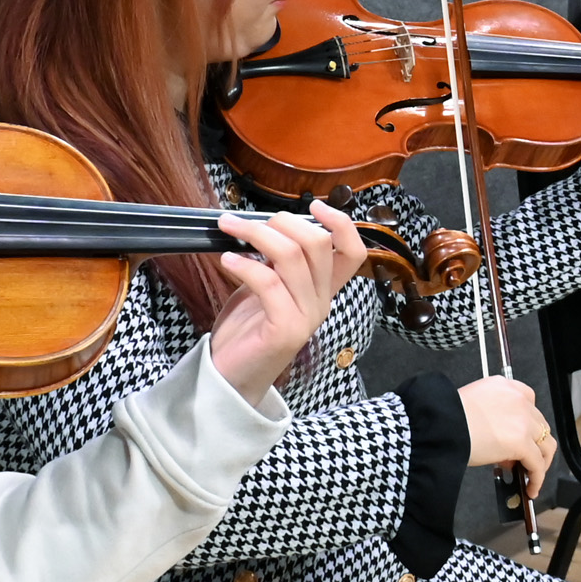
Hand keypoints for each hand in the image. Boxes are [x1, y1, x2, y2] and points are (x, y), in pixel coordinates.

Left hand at [207, 202, 366, 401]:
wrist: (231, 377)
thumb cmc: (248, 329)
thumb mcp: (268, 287)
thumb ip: (277, 261)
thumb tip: (264, 223)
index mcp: (323, 290)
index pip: (354, 252)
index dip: (341, 223)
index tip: (314, 205)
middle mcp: (322, 302)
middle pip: (319, 243)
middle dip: (281, 221)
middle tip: (247, 222)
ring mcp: (306, 316)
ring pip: (292, 256)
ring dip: (255, 234)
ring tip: (228, 229)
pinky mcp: (284, 329)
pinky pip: (268, 283)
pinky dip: (244, 264)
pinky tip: (226, 261)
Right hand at [460, 373, 556, 503]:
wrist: (441, 424)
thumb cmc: (447, 417)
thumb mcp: (474, 406)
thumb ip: (494, 417)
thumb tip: (503, 443)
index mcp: (506, 386)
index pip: (529, 403)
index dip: (527, 424)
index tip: (521, 437)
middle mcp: (519, 400)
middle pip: (540, 426)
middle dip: (534, 445)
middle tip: (520, 462)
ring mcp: (523, 420)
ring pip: (546, 444)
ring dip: (541, 462)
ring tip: (531, 477)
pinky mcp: (522, 442)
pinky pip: (537, 464)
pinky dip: (537, 478)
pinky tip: (530, 489)